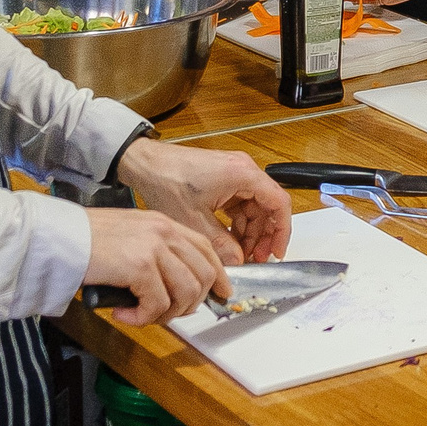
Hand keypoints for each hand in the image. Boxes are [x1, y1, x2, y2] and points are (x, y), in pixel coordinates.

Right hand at [83, 207, 231, 325]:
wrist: (58, 236)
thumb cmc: (85, 239)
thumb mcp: (130, 237)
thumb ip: (155, 253)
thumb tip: (172, 284)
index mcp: (164, 223)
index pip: (206, 250)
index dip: (218, 276)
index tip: (220, 294)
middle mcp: (164, 232)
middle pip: (203, 275)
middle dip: (190, 304)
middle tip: (165, 314)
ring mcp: (154, 248)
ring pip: (186, 293)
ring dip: (166, 314)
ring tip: (142, 315)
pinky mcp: (140, 266)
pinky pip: (157, 305)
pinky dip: (142, 318)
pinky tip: (123, 315)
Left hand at [116, 138, 292, 265]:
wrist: (144, 164)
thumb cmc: (166, 180)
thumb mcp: (195, 220)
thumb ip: (221, 243)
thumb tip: (238, 261)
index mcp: (243, 174)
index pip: (279, 203)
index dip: (282, 231)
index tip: (277, 251)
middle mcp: (243, 170)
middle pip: (268, 207)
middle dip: (263, 235)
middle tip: (255, 259)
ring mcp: (234, 173)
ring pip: (254, 207)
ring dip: (249, 231)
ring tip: (239, 254)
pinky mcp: (223, 179)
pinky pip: (240, 204)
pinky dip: (237, 223)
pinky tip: (228, 239)